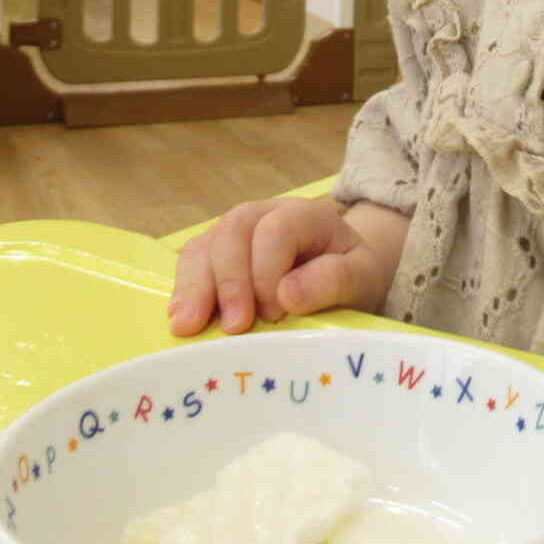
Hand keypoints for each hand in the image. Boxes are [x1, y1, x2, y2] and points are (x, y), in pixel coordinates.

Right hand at [168, 198, 400, 336]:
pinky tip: (181, 321)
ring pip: (204, 245)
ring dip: (195, 287)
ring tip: (189, 327)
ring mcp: (235, 233)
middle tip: (235, 328)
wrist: (344, 274)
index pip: (276, 230)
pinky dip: (183, 291)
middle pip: (233, 231)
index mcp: (305, 215)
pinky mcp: (215, 255)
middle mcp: (264, 215)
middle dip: (230, 281)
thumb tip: (287, 294)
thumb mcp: (362, 277)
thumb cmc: (351, 275)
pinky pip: (191, 263)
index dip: (269, 272)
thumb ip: (334, 280)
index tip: (275, 315)